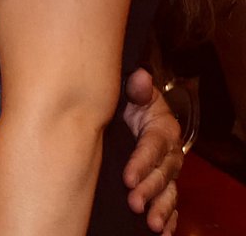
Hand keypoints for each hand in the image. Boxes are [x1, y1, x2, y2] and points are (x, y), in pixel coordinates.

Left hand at [120, 68, 181, 234]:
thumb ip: (136, 88)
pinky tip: (163, 231)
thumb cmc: (133, 101)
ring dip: (162, 209)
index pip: (152, 148)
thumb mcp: (135, 92)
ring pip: (168, 192)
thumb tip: (140, 77)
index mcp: (162, 130)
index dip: (141, 163)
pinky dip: (169, 218)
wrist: (135, 110)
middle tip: (135, 204)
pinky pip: (170, 203)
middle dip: (149, 190)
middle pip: (162, 174)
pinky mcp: (163, 184)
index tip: (127, 178)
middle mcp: (169, 153)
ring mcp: (167, 171)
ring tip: (152, 224)